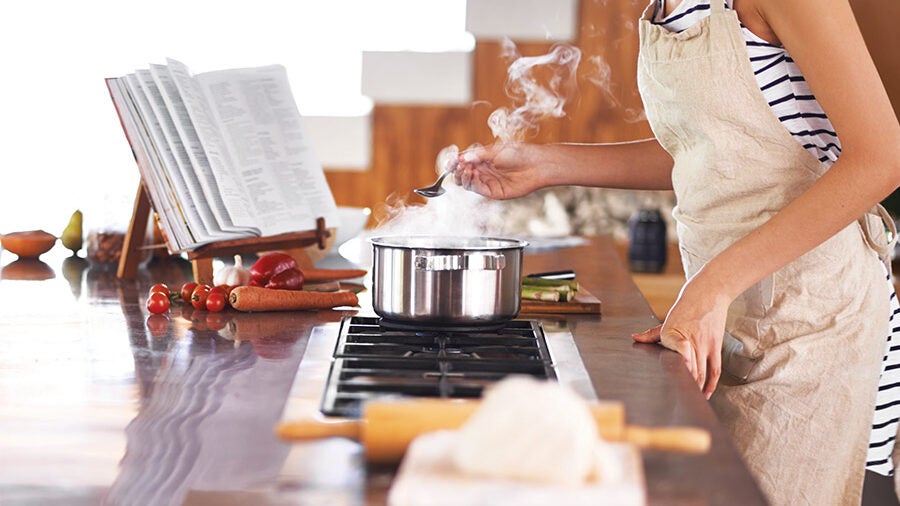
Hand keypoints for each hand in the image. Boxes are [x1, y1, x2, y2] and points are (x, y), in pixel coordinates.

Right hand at [454, 143, 547, 199]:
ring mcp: (487, 182)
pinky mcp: (493, 192)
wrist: (536, 165)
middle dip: (456, 170)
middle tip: (456, 165)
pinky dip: (471, 182)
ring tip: (464, 168)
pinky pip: (477, 189)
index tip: (450, 159)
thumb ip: (477, 155)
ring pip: (467, 183)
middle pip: (462, 175)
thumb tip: (461, 158)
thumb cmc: (518, 154)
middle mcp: (483, 172)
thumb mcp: (494, 151)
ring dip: (462, 176)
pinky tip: (471, 174)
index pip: (463, 162)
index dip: (455, 162)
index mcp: (482, 160)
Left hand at [632, 280, 728, 398]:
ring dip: (697, 388)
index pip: (672, 358)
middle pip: (688, 371)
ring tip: (691, 400)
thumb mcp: (667, 320)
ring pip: (701, 373)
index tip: (668, 386)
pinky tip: (706, 393)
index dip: (674, 372)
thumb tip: (634, 338)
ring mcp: (704, 345)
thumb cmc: (685, 307)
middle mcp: (689, 342)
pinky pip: (715, 370)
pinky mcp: (715, 346)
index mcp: (672, 335)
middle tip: (679, 402)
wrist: (708, 293)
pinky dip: (711, 383)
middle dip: (684, 387)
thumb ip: (652, 334)